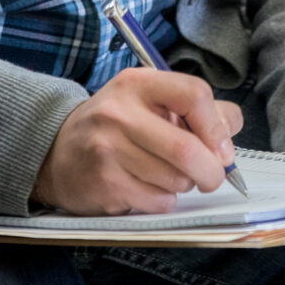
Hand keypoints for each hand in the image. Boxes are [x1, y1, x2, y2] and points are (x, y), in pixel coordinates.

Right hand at [32, 68, 244, 215]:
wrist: (55, 151)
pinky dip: (164, 201)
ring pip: (174, 180)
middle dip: (211, 171)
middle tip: (211, 177)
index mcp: (137, 83)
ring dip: (184, 185)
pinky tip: (147, 188)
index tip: (222, 148)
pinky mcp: (104, 184)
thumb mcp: (149, 101)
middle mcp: (119, 113)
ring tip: (168, 176)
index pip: (194, 94)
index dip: (217, 126)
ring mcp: (108, 150)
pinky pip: (156, 201)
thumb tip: (229, 137)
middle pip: (187, 148)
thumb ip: (195, 110)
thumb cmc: (115, 126)